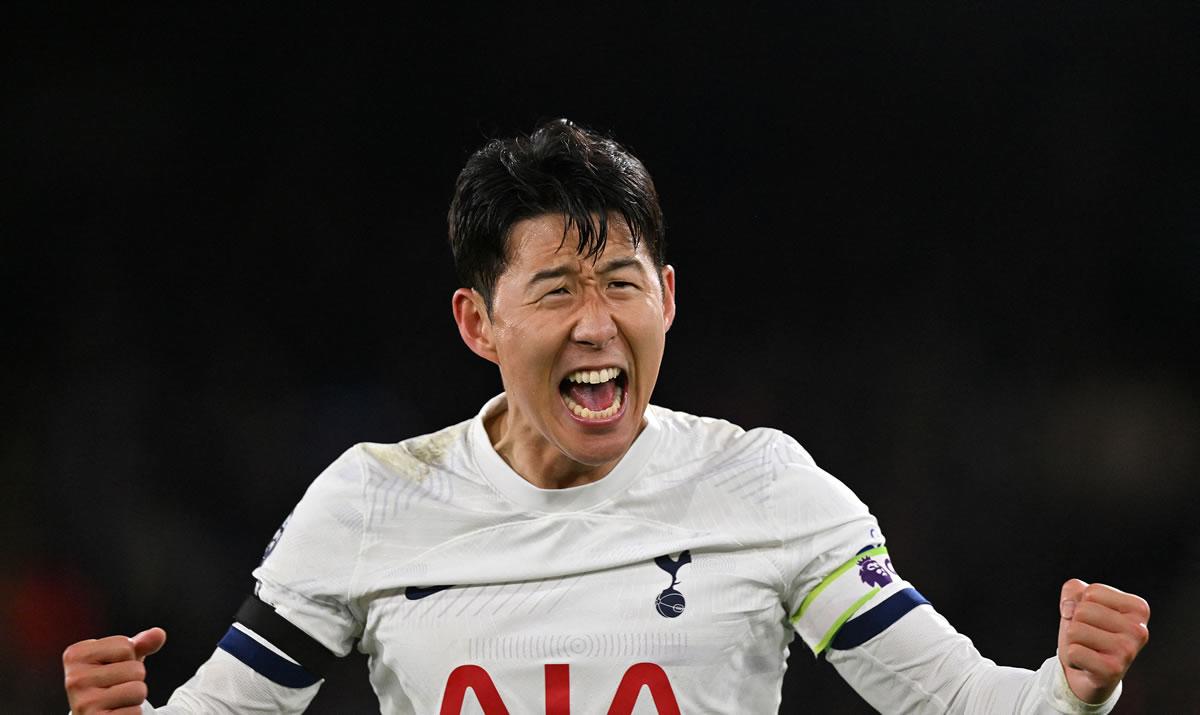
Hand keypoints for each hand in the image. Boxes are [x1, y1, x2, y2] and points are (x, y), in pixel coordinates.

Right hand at [63, 627, 166, 714]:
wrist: (93, 714)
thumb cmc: (109, 681)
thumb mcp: (123, 658)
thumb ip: (141, 644)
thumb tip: (159, 633)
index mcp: (75, 656)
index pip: (125, 645)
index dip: (128, 657)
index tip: (111, 668)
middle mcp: (74, 679)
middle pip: (135, 669)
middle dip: (134, 678)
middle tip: (116, 687)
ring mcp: (84, 703)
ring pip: (138, 690)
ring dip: (135, 696)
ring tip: (117, 700)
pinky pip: (135, 712)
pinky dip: (132, 713)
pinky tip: (116, 714)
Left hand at [1056, 580, 1148, 703]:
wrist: (1088, 669)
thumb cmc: (1088, 629)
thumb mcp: (1080, 600)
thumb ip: (1072, 589)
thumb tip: (1068, 609)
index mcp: (1139, 608)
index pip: (1092, 592)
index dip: (1083, 604)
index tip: (1094, 619)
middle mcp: (1139, 630)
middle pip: (1082, 611)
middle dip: (1076, 623)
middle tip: (1089, 637)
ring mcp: (1128, 651)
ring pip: (1075, 630)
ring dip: (1072, 640)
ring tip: (1087, 648)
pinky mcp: (1113, 670)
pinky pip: (1074, 652)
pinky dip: (1072, 657)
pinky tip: (1086, 663)